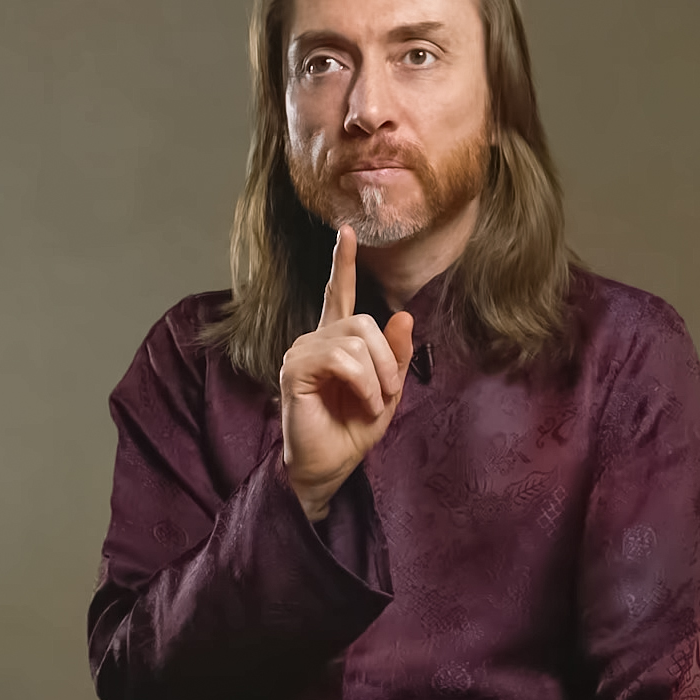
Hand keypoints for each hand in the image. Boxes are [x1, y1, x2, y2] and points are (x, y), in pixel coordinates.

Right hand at [279, 225, 414, 519]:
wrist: (328, 468)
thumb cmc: (350, 431)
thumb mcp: (387, 392)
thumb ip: (396, 355)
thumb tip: (404, 315)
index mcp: (336, 342)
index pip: (337, 294)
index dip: (343, 263)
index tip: (346, 232)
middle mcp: (314, 340)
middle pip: (362, 321)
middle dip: (387, 359)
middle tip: (387, 394)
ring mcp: (301, 353)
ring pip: (356, 339)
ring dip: (377, 377)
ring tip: (372, 403)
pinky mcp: (295, 370)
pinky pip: (342, 359)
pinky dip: (363, 384)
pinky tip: (361, 403)